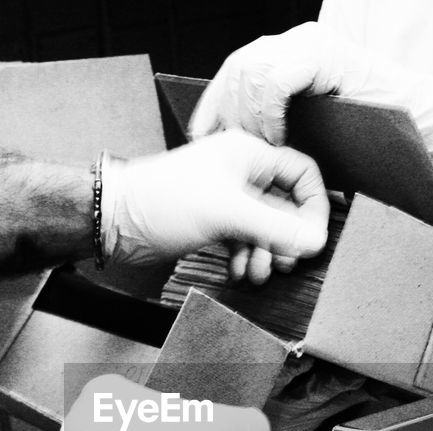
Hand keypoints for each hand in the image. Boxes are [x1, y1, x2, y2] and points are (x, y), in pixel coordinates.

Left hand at [100, 130, 328, 283]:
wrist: (115, 221)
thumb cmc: (162, 201)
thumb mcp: (228, 213)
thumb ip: (276, 227)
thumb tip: (316, 240)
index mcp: (249, 155)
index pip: (302, 173)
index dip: (314, 206)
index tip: (312, 237)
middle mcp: (242, 173)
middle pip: (286, 206)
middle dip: (287, 239)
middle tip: (285, 262)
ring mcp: (228, 199)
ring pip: (265, 229)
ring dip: (266, 254)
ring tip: (258, 273)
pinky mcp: (214, 221)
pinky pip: (244, 240)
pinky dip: (247, 258)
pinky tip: (240, 272)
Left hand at [189, 22, 432, 179]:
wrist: (424, 129)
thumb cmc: (372, 138)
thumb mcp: (312, 132)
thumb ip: (278, 126)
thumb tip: (235, 145)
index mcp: (289, 55)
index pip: (235, 72)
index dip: (214, 105)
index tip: (204, 139)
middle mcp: (295, 42)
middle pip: (237, 69)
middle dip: (226, 112)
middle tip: (230, 150)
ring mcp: (309, 42)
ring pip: (249, 71)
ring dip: (247, 116)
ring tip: (259, 148)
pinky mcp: (322, 52)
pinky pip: (275, 80)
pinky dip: (268, 112)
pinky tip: (276, 137)